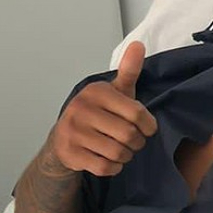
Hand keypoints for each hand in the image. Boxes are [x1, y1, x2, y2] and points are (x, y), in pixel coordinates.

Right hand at [47, 41, 157, 175]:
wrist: (63, 138)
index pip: (136, 112)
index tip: (148, 129)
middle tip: (135, 142)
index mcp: (96, 92)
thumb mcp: (114, 91)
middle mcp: (81, 109)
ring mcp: (73, 132)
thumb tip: (138, 44)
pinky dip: (114, 167)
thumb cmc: (97, 113)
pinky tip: (112, 160)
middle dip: (137, 143)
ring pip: (117, 153)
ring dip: (126, 156)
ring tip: (124, 150)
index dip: (149, 125)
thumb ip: (128, 70)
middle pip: (128, 135)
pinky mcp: (69, 153)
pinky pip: (104, 167)